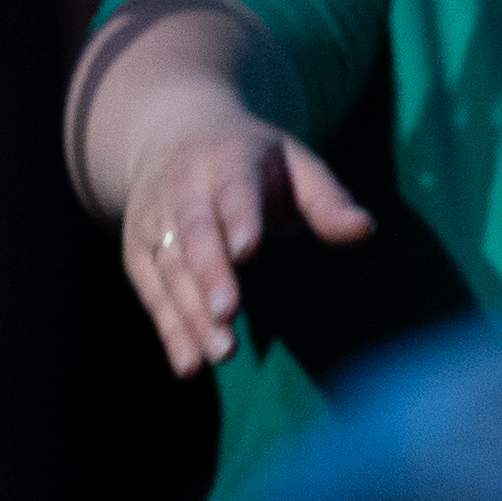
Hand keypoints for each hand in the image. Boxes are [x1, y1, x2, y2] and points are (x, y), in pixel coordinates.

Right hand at [110, 101, 371, 376]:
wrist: (167, 135)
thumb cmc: (250, 161)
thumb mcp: (294, 164)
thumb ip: (327, 199)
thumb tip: (365, 229)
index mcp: (227, 159)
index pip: (232, 189)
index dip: (238, 218)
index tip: (248, 251)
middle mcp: (183, 188)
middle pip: (194, 233)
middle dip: (209, 274)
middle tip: (229, 314)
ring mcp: (154, 220)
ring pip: (169, 268)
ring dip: (190, 313)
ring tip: (219, 354)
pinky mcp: (137, 251)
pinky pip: (152, 293)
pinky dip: (168, 330)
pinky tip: (189, 364)